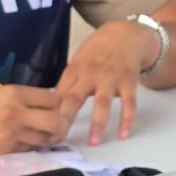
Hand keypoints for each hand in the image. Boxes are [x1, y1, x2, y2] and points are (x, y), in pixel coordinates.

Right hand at [0, 84, 67, 154]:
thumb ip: (18, 99)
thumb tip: (41, 104)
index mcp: (13, 93)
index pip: (51, 98)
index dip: (56, 102)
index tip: (53, 104)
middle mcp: (17, 114)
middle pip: (56, 120)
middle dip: (61, 121)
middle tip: (56, 122)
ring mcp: (13, 135)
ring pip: (47, 138)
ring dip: (50, 137)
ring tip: (44, 133)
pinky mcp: (7, 152)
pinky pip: (31, 149)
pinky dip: (33, 147)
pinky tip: (27, 142)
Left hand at [55, 19, 159, 145]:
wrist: (125, 34)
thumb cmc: (98, 50)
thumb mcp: (78, 61)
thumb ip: (68, 82)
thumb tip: (52, 106)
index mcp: (75, 69)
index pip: (59, 94)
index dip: (51, 114)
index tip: (46, 132)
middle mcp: (91, 73)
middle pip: (75, 98)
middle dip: (66, 119)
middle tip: (61, 138)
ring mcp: (110, 77)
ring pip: (102, 103)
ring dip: (98, 124)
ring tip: (94, 142)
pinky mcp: (129, 81)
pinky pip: (129, 103)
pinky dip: (127, 119)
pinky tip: (124, 134)